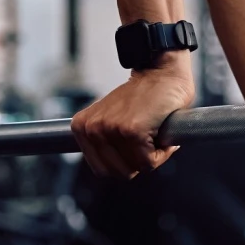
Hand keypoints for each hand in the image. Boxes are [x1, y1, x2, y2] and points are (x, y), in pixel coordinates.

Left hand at [71, 55, 195, 178]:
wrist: (161, 72)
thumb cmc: (143, 97)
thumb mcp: (110, 120)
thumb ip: (103, 142)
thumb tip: (111, 170)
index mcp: (81, 127)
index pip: (101, 169)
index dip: (124, 162)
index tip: (134, 144)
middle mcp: (92, 128)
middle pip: (118, 173)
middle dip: (138, 162)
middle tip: (147, 139)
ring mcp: (111, 129)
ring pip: (135, 168)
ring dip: (151, 156)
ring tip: (153, 132)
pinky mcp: (131, 130)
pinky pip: (149, 162)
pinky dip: (162, 152)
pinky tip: (161, 131)